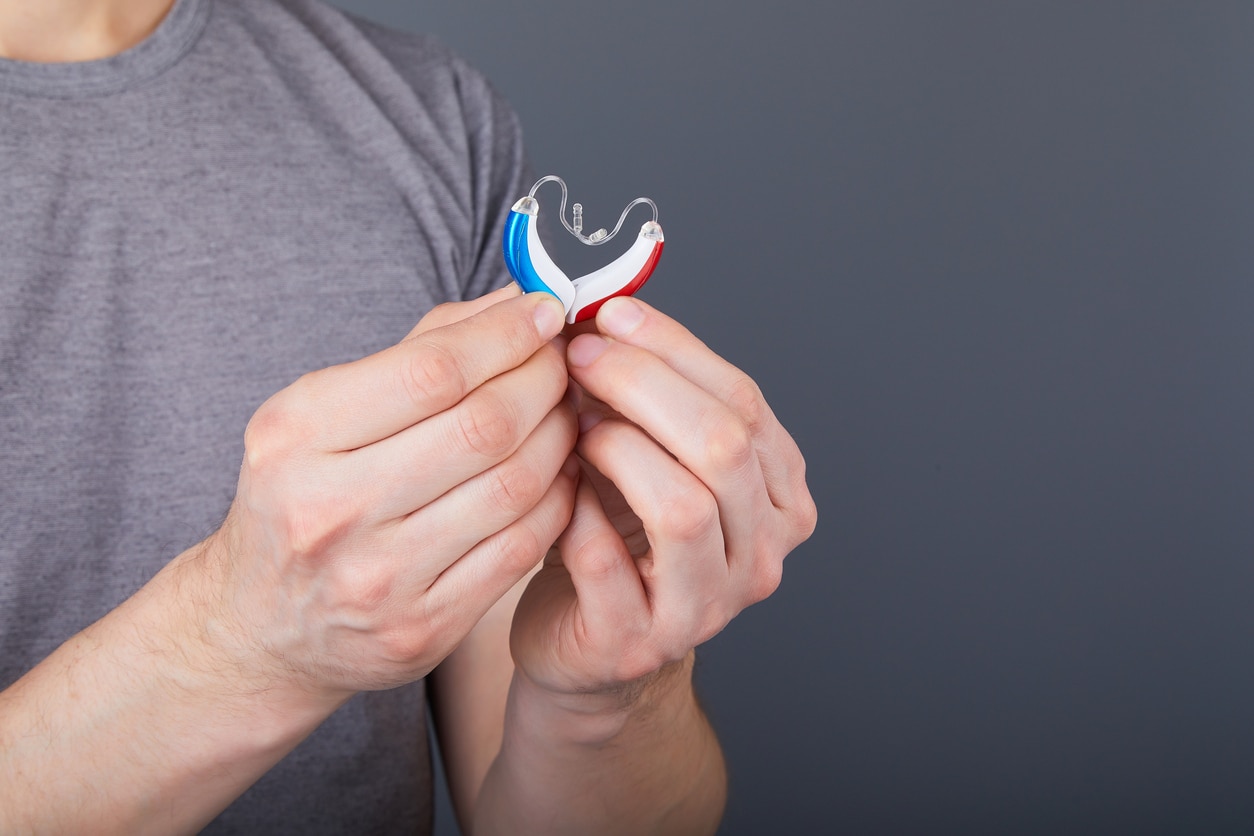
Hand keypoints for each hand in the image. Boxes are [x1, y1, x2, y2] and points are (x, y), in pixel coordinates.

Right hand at [192, 288, 578, 697]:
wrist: (263, 625)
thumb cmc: (303, 497)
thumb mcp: (323, 412)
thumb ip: (422, 350)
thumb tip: (516, 301)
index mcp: (296, 436)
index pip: (432, 370)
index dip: (506, 335)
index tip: (544, 312)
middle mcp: (330, 508)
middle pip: (483, 426)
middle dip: (543, 380)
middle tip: (562, 363)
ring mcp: (379, 576)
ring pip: (514, 485)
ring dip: (560, 436)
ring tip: (564, 411)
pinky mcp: (423, 626)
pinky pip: (522, 547)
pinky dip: (558, 498)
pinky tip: (558, 472)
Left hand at [509, 297, 816, 699]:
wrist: (586, 635)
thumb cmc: (619, 534)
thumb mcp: (655, 456)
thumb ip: (655, 394)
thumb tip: (609, 310)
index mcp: (780, 497)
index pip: (744, 403)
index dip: (674, 348)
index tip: (612, 313)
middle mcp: (762, 555)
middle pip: (723, 446)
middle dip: (643, 384)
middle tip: (580, 356)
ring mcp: (707, 607)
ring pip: (684, 507)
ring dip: (617, 448)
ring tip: (574, 425)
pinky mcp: (639, 641)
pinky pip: (608, 561)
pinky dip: (575, 511)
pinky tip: (557, 487)